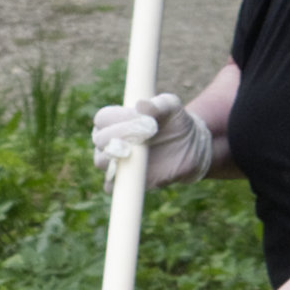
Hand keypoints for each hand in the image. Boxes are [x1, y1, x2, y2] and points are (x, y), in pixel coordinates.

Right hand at [93, 91, 215, 186]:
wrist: (189, 146)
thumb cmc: (175, 121)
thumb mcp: (171, 107)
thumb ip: (157, 104)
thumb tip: (141, 105)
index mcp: (115, 120)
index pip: (102, 118)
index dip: (116, 118)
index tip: (137, 118)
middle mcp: (111, 141)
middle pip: (99, 139)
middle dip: (115, 137)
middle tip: (138, 138)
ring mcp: (116, 161)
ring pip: (101, 161)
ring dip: (115, 158)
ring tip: (135, 154)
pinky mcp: (125, 181)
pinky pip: (111, 186)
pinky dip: (119, 181)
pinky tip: (135, 173)